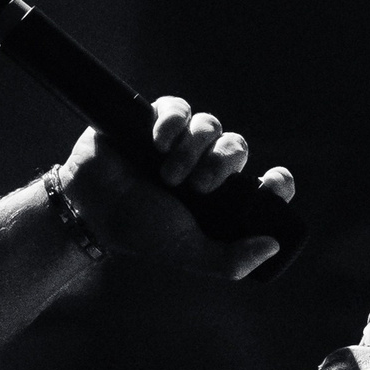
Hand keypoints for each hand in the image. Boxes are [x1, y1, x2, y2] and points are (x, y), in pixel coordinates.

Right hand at [56, 95, 295, 279]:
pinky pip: (179, 109)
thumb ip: (230, 260)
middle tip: (200, 187)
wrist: (91, 209)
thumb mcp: (188, 252)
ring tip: (168, 174)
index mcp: (221, 198)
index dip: (278, 182)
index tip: (273, 184)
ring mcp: (181, 142)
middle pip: (237, 148)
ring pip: (211, 126)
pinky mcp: (155, 120)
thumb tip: (273, 245)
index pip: (264, 183)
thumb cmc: (140, 232)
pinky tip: (157, 142)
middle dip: (223, 164)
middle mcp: (206, 166)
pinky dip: (173, 123)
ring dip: (194, 148)